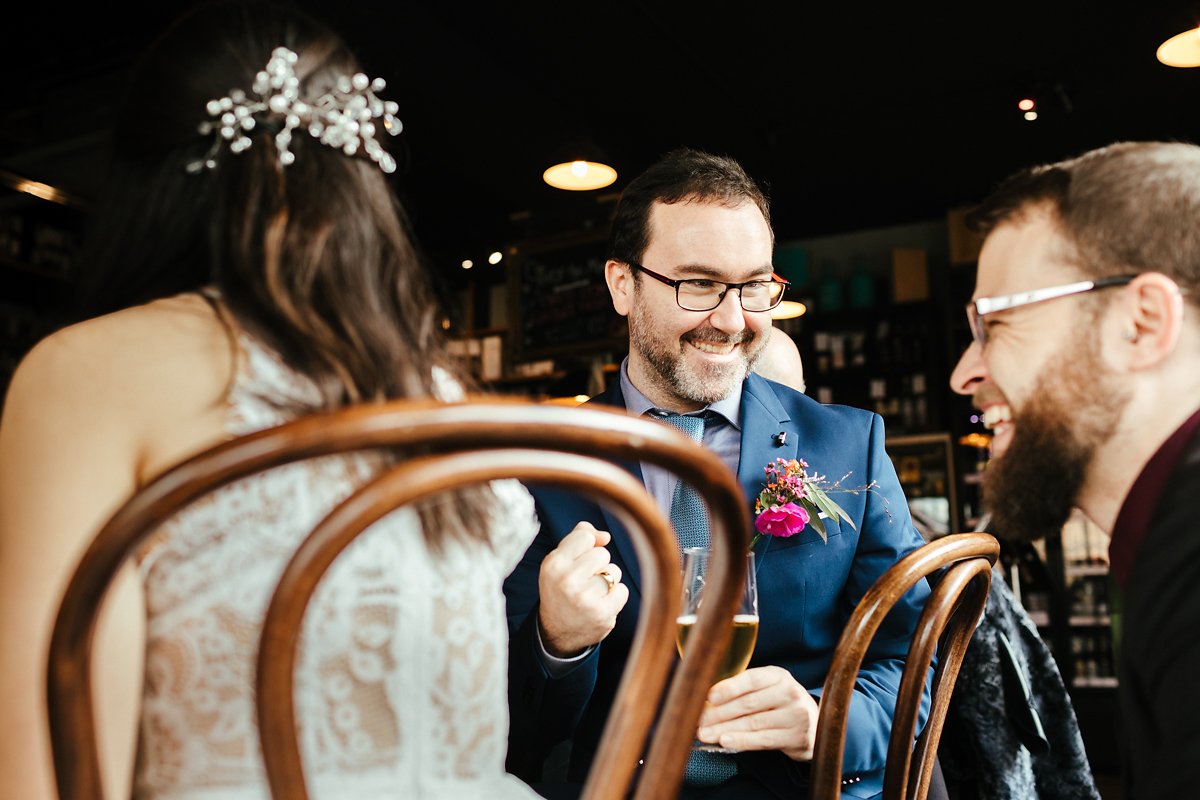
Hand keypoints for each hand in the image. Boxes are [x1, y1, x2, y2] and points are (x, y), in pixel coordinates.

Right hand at [537, 522, 628, 656]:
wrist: (557, 631)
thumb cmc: (561, 588)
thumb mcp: (559, 561)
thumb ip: (579, 537)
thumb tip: (605, 536)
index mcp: (553, 564)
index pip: (585, 536)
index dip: (585, 547)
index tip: (576, 562)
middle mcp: (567, 581)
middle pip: (602, 553)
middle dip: (597, 564)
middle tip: (583, 581)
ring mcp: (585, 599)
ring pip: (614, 571)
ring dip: (607, 580)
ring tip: (591, 593)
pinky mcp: (602, 614)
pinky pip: (623, 590)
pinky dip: (615, 596)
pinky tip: (601, 604)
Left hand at [696, 666, 819, 760]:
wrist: (814, 725)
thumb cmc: (779, 703)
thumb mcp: (768, 688)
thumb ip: (743, 690)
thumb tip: (707, 699)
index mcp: (778, 676)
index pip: (752, 679)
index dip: (730, 687)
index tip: (709, 696)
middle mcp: (790, 692)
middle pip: (748, 704)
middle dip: (719, 713)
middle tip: (698, 720)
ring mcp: (795, 715)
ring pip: (753, 723)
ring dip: (725, 729)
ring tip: (704, 734)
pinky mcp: (796, 737)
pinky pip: (763, 740)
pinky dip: (742, 741)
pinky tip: (725, 741)